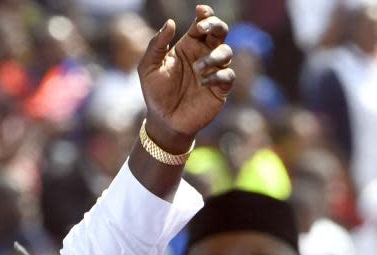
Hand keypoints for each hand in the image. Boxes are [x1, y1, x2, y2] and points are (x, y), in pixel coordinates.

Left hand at [138, 5, 234, 151]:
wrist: (163, 121)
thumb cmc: (155, 93)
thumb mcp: (148, 68)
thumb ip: (156, 45)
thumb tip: (171, 22)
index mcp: (189, 46)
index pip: (202, 24)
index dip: (205, 15)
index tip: (200, 11)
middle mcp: (204, 55)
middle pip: (220, 31)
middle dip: (216, 25)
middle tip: (203, 28)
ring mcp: (214, 71)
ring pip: (226, 52)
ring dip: (213, 56)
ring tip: (198, 68)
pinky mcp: (220, 89)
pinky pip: (228, 76)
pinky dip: (218, 76)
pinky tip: (203, 82)